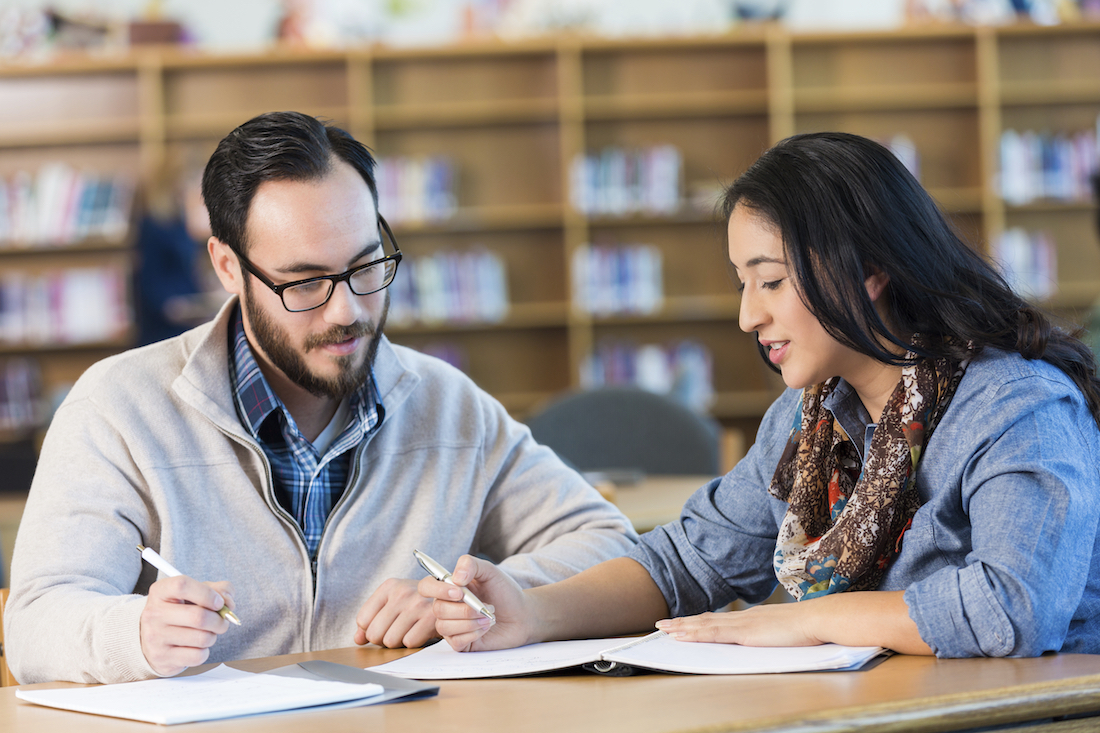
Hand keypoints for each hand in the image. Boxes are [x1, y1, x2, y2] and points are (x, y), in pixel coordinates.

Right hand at [139, 576, 234, 676]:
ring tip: (206, 633)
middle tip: (222, 622)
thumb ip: (218, 590)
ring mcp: (155, 637)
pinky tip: (196, 646)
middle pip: (198, 616)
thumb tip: (228, 602)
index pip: (182, 586)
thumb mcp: (195, 593)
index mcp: (161, 591)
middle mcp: (154, 613)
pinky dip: (204, 651)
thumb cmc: (181, 611)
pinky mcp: (162, 657)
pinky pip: (197, 656)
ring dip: (213, 636)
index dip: (207, 593)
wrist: (152, 639)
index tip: (219, 603)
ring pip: (202, 638)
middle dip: (219, 620)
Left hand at [354, 578, 438, 647]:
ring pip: (390, 641)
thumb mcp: (394, 601)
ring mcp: (417, 605)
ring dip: (398, 641)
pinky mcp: (430, 618)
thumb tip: (358, 639)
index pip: (363, 619)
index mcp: (390, 586)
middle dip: (382, 638)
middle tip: (395, 632)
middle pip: (374, 633)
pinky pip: (409, 643)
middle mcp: (402, 593)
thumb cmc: (417, 600)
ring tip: (408, 630)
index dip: (370, 629)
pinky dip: (413, 642)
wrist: (451, 595)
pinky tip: (419, 632)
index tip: (381, 626)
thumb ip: (372, 618)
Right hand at [418, 554, 530, 651]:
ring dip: (470, 622)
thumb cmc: (504, 592)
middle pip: (437, 609)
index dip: (437, 589)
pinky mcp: (460, 643)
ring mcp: (452, 626)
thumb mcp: (490, 571)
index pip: (426, 586)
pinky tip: (485, 628)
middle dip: (464, 609)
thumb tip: (455, 578)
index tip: (459, 591)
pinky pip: (455, 641)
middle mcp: (446, 606)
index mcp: (449, 588)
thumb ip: (471, 565)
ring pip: (444, 627)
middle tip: (484, 606)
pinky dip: (473, 633)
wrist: (522, 615)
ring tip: (488, 617)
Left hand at [656, 602, 821, 646]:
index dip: (699, 621)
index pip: (719, 620)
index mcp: (752, 618)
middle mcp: (743, 618)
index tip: (683, 623)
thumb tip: (765, 639)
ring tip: (664, 629)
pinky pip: (714, 633)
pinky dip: (695, 634)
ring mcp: (742, 624)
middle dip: (683, 623)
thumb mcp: (783, 631)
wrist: (817, 620)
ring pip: (704, 625)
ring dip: (682, 628)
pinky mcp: (744, 633)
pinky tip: (682, 636)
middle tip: (662, 624)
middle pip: (706, 620)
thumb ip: (770, 634)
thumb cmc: (807, 628)